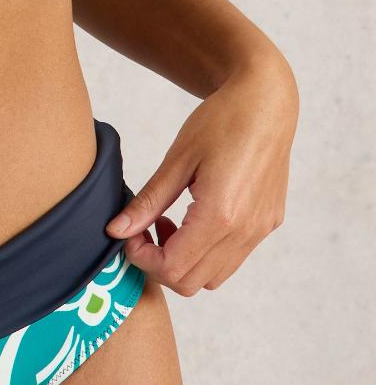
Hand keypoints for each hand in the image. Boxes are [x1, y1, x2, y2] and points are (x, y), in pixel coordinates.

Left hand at [104, 55, 298, 295]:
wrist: (266, 102)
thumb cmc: (222, 121)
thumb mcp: (177, 159)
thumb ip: (148, 201)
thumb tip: (116, 231)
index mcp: (221, 215)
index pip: (173, 269)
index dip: (142, 259)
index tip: (128, 234)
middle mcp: (245, 231)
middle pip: (191, 282)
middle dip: (159, 264)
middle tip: (144, 229)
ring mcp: (260, 231)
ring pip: (213, 278)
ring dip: (183, 261)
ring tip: (168, 222)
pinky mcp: (268, 224)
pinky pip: (232, 258)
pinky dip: (205, 252)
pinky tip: (193, 218)